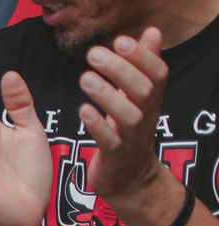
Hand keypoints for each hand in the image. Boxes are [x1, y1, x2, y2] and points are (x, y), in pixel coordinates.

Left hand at [78, 30, 167, 206]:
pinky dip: (98, 126)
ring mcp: (132, 138)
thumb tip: (152, 32)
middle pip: (143, 90)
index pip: (156, 73)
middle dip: (120, 70)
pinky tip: (83, 111)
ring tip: (85, 78)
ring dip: (107, 96)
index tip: (120, 40)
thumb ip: (142, 65)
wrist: (130, 179)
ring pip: (128, 115)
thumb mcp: (138, 97)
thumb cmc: (129, 132)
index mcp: (151, 100)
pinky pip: (110, 141)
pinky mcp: (115, 157)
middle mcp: (146, 117)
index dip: (141, 57)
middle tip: (93, 54)